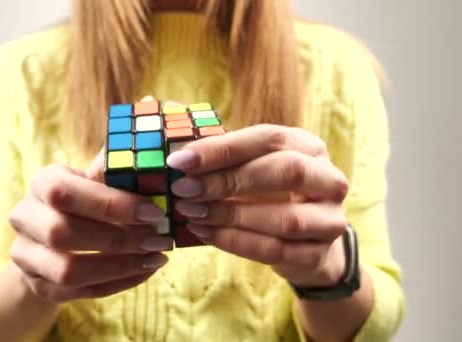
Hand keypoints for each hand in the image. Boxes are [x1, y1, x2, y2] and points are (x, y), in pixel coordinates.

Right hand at [8, 153, 172, 302]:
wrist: (53, 237)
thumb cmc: (86, 201)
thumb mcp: (97, 180)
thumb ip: (118, 171)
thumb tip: (156, 161)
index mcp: (42, 182)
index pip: (65, 193)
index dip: (111, 205)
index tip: (154, 213)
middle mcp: (25, 217)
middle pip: (62, 234)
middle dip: (118, 240)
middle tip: (159, 240)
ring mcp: (26, 255)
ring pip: (67, 271)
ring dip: (119, 267)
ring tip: (155, 258)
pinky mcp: (38, 285)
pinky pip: (79, 291)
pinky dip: (117, 283)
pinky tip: (144, 271)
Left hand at [167, 123, 348, 286]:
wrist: (304, 244)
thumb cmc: (268, 195)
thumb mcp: (249, 165)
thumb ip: (218, 146)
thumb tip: (172, 108)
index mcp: (308, 146)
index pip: (269, 138)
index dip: (222, 149)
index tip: (179, 160)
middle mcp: (328, 178)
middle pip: (286, 171)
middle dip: (229, 181)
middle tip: (184, 190)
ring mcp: (330, 218)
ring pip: (285, 218)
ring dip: (231, 216)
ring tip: (191, 215)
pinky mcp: (320, 254)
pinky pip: (277, 250)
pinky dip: (237, 243)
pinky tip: (206, 234)